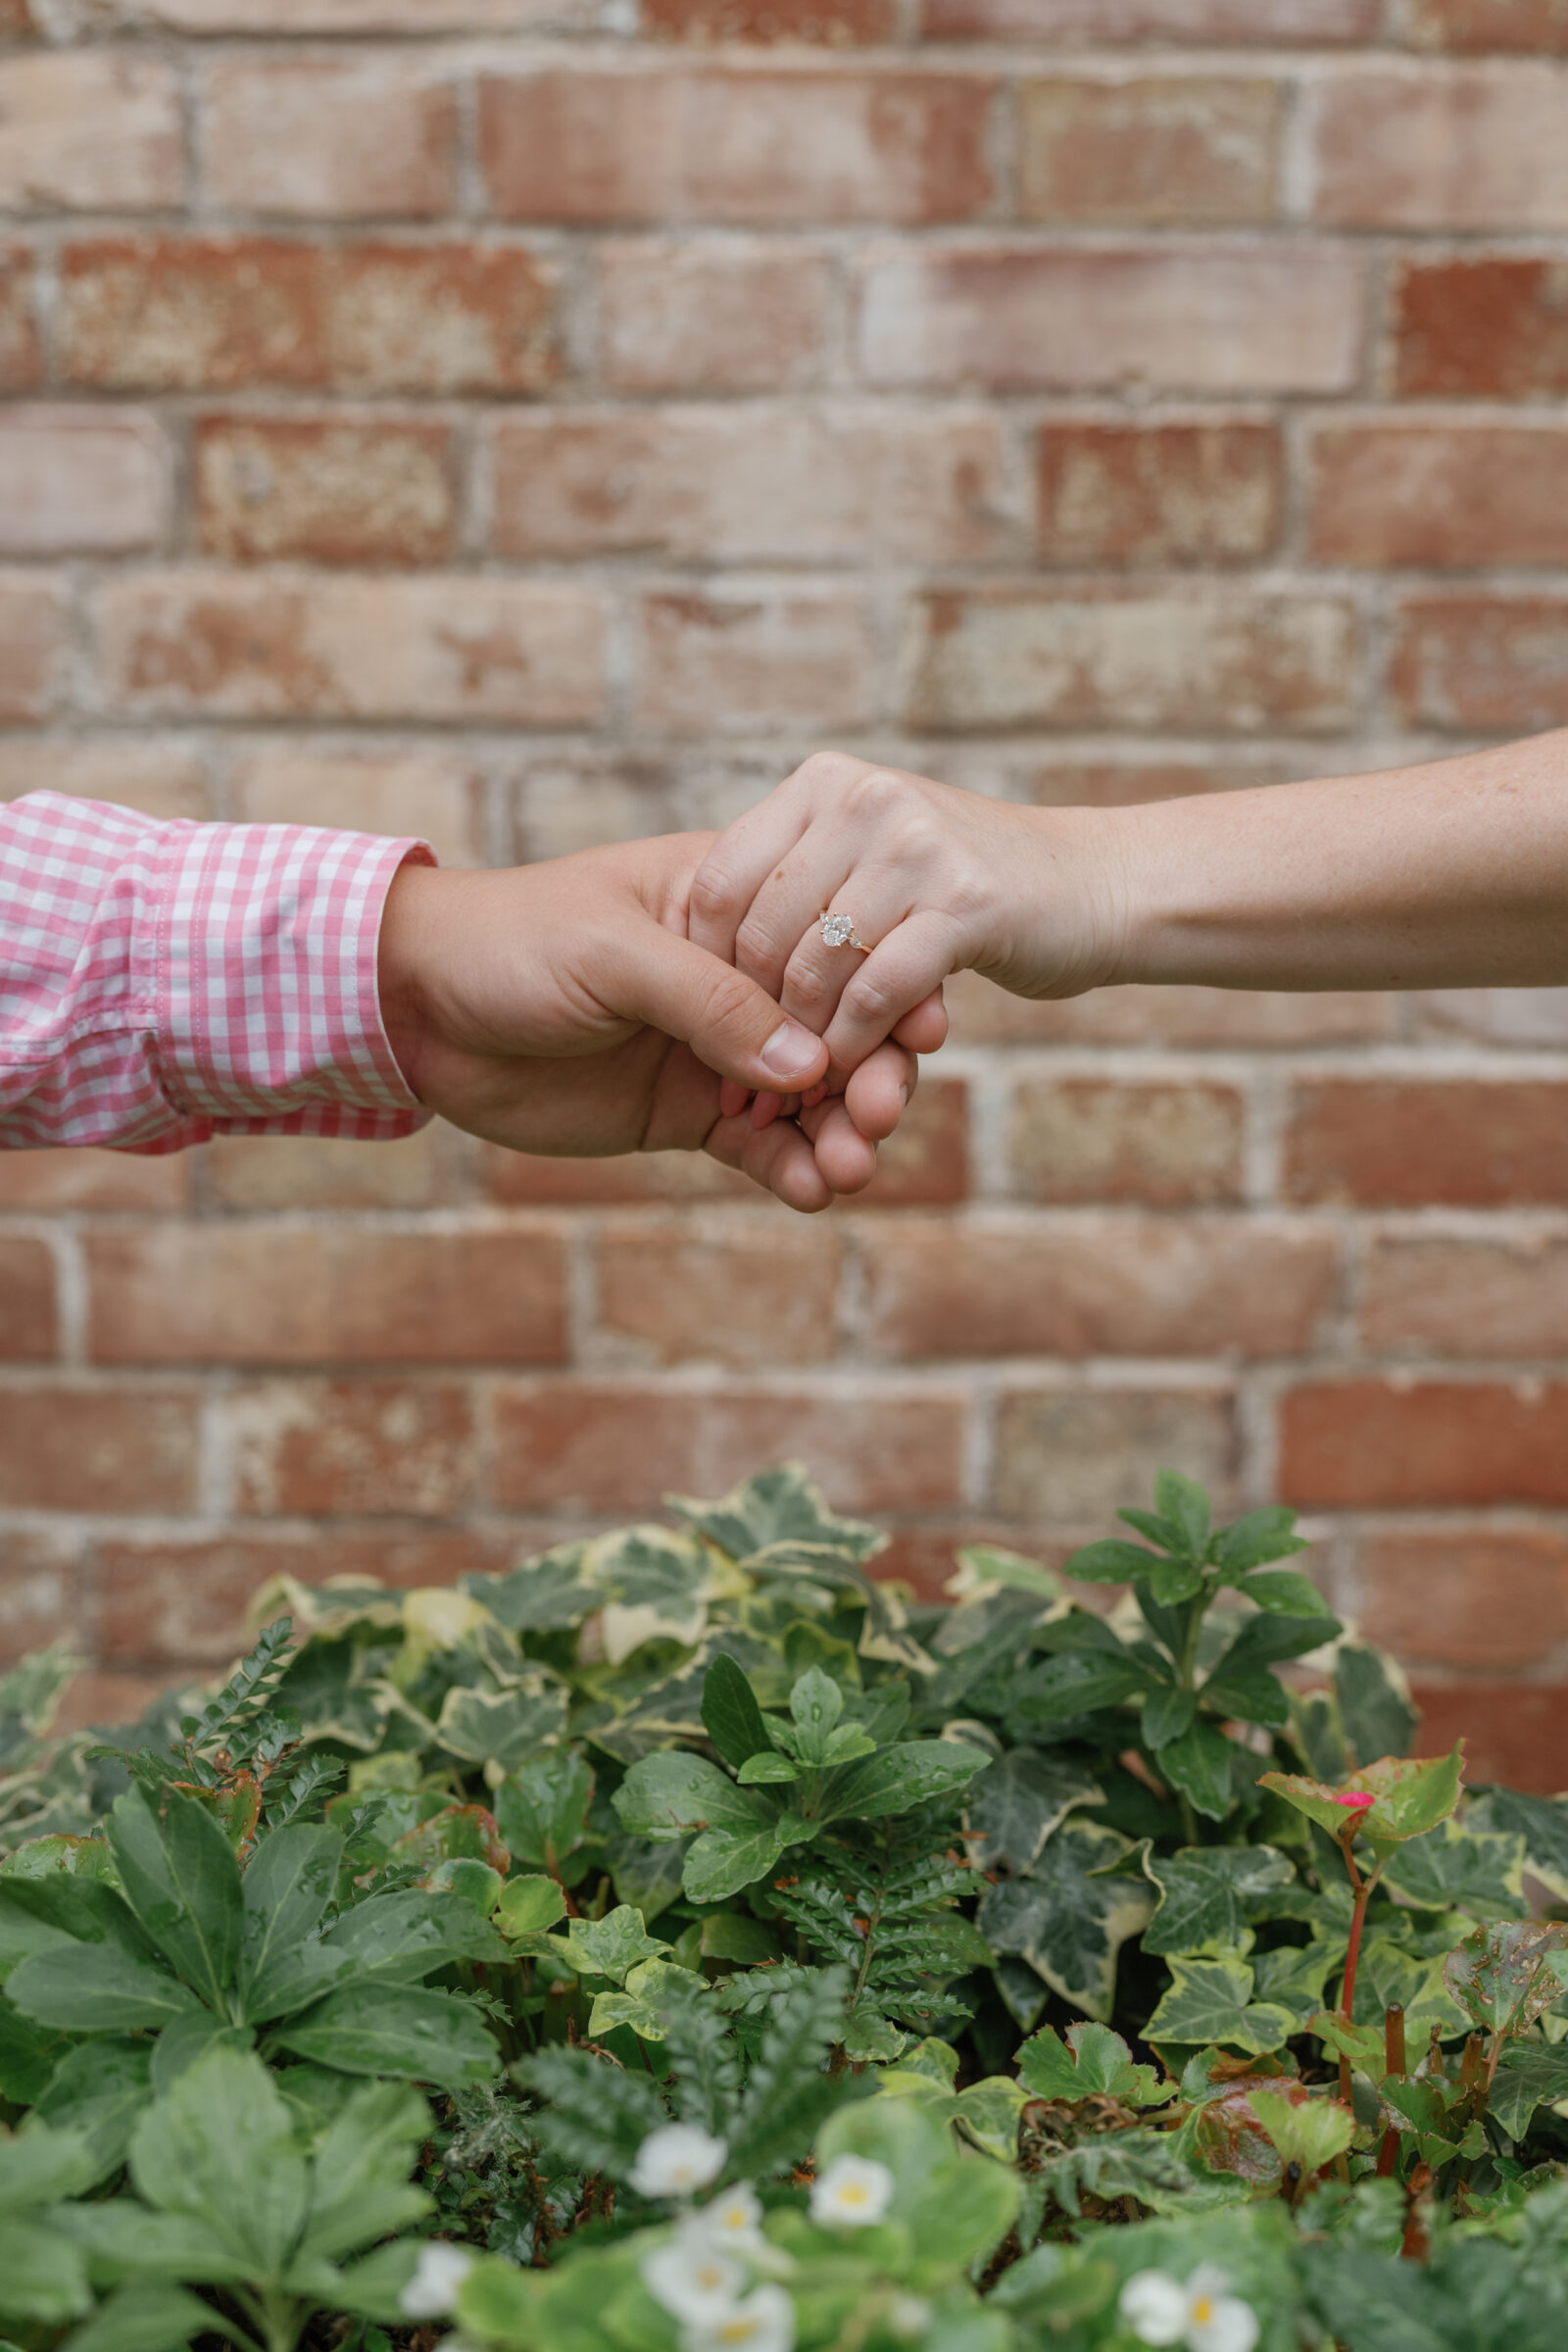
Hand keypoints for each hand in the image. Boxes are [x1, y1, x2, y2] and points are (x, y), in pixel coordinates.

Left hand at [376, 832, 930, 1212]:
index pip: (832, 945)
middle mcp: (735, 977)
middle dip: (869, 1073)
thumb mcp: (617, 953)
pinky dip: (791, 1170)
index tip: (923, 1035)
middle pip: (835, 1028)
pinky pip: (758, 1146)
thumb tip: (809, 1067)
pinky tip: (814, 1192)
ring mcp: (713, 1049)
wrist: (415, 1008)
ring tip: (853, 1168)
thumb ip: (713, 1004)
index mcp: (729, 905)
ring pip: (804, 1097)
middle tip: (881, 1115)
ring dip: (838, 1132)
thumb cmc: (512, 943)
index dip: (885, 989)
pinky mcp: (685, 1113)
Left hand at [688, 751, 1125, 1088]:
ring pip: (815, 969)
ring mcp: (917, 847)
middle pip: (762, 933)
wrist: (1099, 883)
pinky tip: (850, 1078)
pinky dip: (855, 1046)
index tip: (711, 1029)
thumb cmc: (966, 888)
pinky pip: (878, 993)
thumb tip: (700, 962)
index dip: (705, 969)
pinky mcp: (967, 904)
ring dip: (802, 1045)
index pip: (722, 882)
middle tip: (742, 1083)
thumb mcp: (870, 857)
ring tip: (795, 1090)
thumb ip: (795, 883)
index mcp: (823, 784)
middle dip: (749, 1021)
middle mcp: (863, 801)